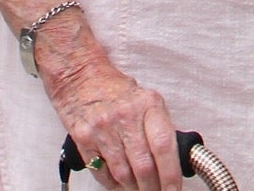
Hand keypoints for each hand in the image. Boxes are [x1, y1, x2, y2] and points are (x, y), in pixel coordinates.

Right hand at [45, 50, 181, 190]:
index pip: (164, 146)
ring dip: (134, 188)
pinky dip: (113, 184)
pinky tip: (120, 183)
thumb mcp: (145, 99)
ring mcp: (103, 129)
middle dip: (153, 188)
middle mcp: (125, 116)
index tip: (174, 189)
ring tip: (139, 188)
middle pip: (144, 167)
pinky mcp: (84, 139)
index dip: (171, 175)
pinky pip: (102, 173)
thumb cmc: (114, 88)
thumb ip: (159, 126)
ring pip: (124, 175)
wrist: (78, 74)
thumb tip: (175, 161)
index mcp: (147, 104)